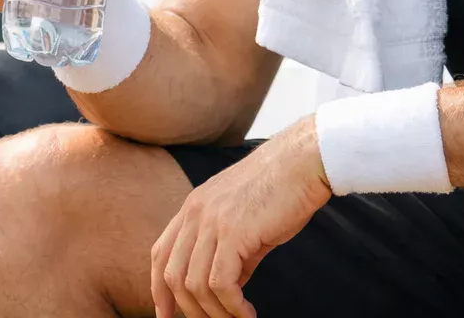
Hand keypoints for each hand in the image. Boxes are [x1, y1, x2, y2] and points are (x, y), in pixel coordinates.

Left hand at [151, 117, 330, 317]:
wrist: (305, 161)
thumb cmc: (283, 190)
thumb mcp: (246, 222)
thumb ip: (231, 252)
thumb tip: (228, 287)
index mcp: (193, 207)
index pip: (160, 254)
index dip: (159, 289)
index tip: (167, 315)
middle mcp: (195, 212)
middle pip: (172, 275)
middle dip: (187, 309)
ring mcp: (212, 221)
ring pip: (194, 284)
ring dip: (214, 313)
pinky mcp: (233, 232)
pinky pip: (220, 283)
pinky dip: (232, 306)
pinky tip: (247, 314)